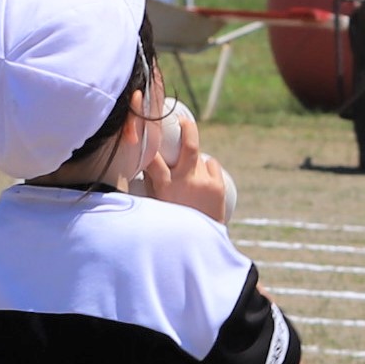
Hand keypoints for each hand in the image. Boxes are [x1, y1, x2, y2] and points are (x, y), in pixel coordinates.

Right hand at [129, 108, 233, 222]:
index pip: (153, 158)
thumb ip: (152, 184)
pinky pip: (212, 165)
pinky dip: (206, 167)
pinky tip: (202, 178)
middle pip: (190, 144)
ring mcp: (204, 182)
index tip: (147, 133)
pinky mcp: (218, 186)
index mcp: (165, 187)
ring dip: (195, 161)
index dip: (150, 143)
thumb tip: (146, 162)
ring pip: (201, 157)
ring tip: (191, 173)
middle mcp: (186, 181)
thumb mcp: (156, 204)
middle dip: (188, 127)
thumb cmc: (173, 221)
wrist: (199, 241)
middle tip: (184, 121)